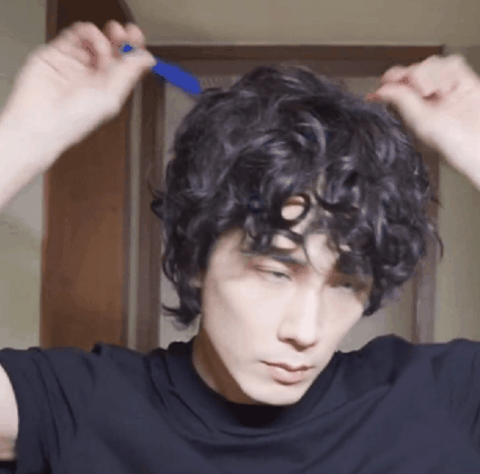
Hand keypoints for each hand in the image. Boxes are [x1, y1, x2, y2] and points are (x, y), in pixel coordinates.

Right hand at [1, 20, 154, 152]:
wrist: (40, 121)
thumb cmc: (74, 121)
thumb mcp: (111, 97)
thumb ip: (129, 74)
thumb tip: (147, 59)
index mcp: (109, 89)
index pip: (126, 65)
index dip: (133, 50)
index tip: (137, 38)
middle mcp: (92, 77)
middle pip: (111, 50)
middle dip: (119, 39)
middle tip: (122, 33)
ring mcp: (74, 66)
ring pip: (92, 41)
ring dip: (101, 36)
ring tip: (101, 43)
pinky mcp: (55, 55)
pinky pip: (72, 36)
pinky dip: (83, 31)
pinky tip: (88, 35)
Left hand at [366, 54, 479, 180]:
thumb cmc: (455, 143)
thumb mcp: (421, 122)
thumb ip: (402, 102)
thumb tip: (380, 91)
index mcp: (414, 109)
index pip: (398, 85)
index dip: (392, 78)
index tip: (386, 80)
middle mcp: (429, 98)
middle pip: (414, 70)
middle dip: (415, 77)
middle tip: (424, 93)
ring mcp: (447, 89)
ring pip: (432, 63)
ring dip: (432, 74)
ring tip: (438, 92)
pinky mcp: (466, 81)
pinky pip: (453, 62)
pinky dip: (448, 70)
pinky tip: (449, 86)